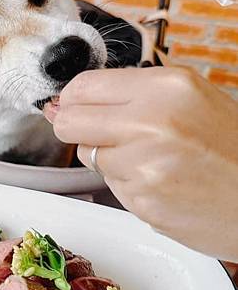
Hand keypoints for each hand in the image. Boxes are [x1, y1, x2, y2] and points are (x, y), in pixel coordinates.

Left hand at [51, 67, 237, 260]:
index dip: (71, 98)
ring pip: (90, 157)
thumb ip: (131, 93)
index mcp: (165, 87)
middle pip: (70, 122)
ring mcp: (144, 166)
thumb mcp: (190, 97)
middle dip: (75, 127)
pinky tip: (161, 181)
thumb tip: (68, 100)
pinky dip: (129, 184)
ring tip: (152, 159)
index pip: (83, 87)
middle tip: (99, 132)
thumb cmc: (232, 146)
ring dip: (110, 157)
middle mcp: (150, 123)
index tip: (71, 105)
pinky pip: (112, 186)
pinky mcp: (142, 203)